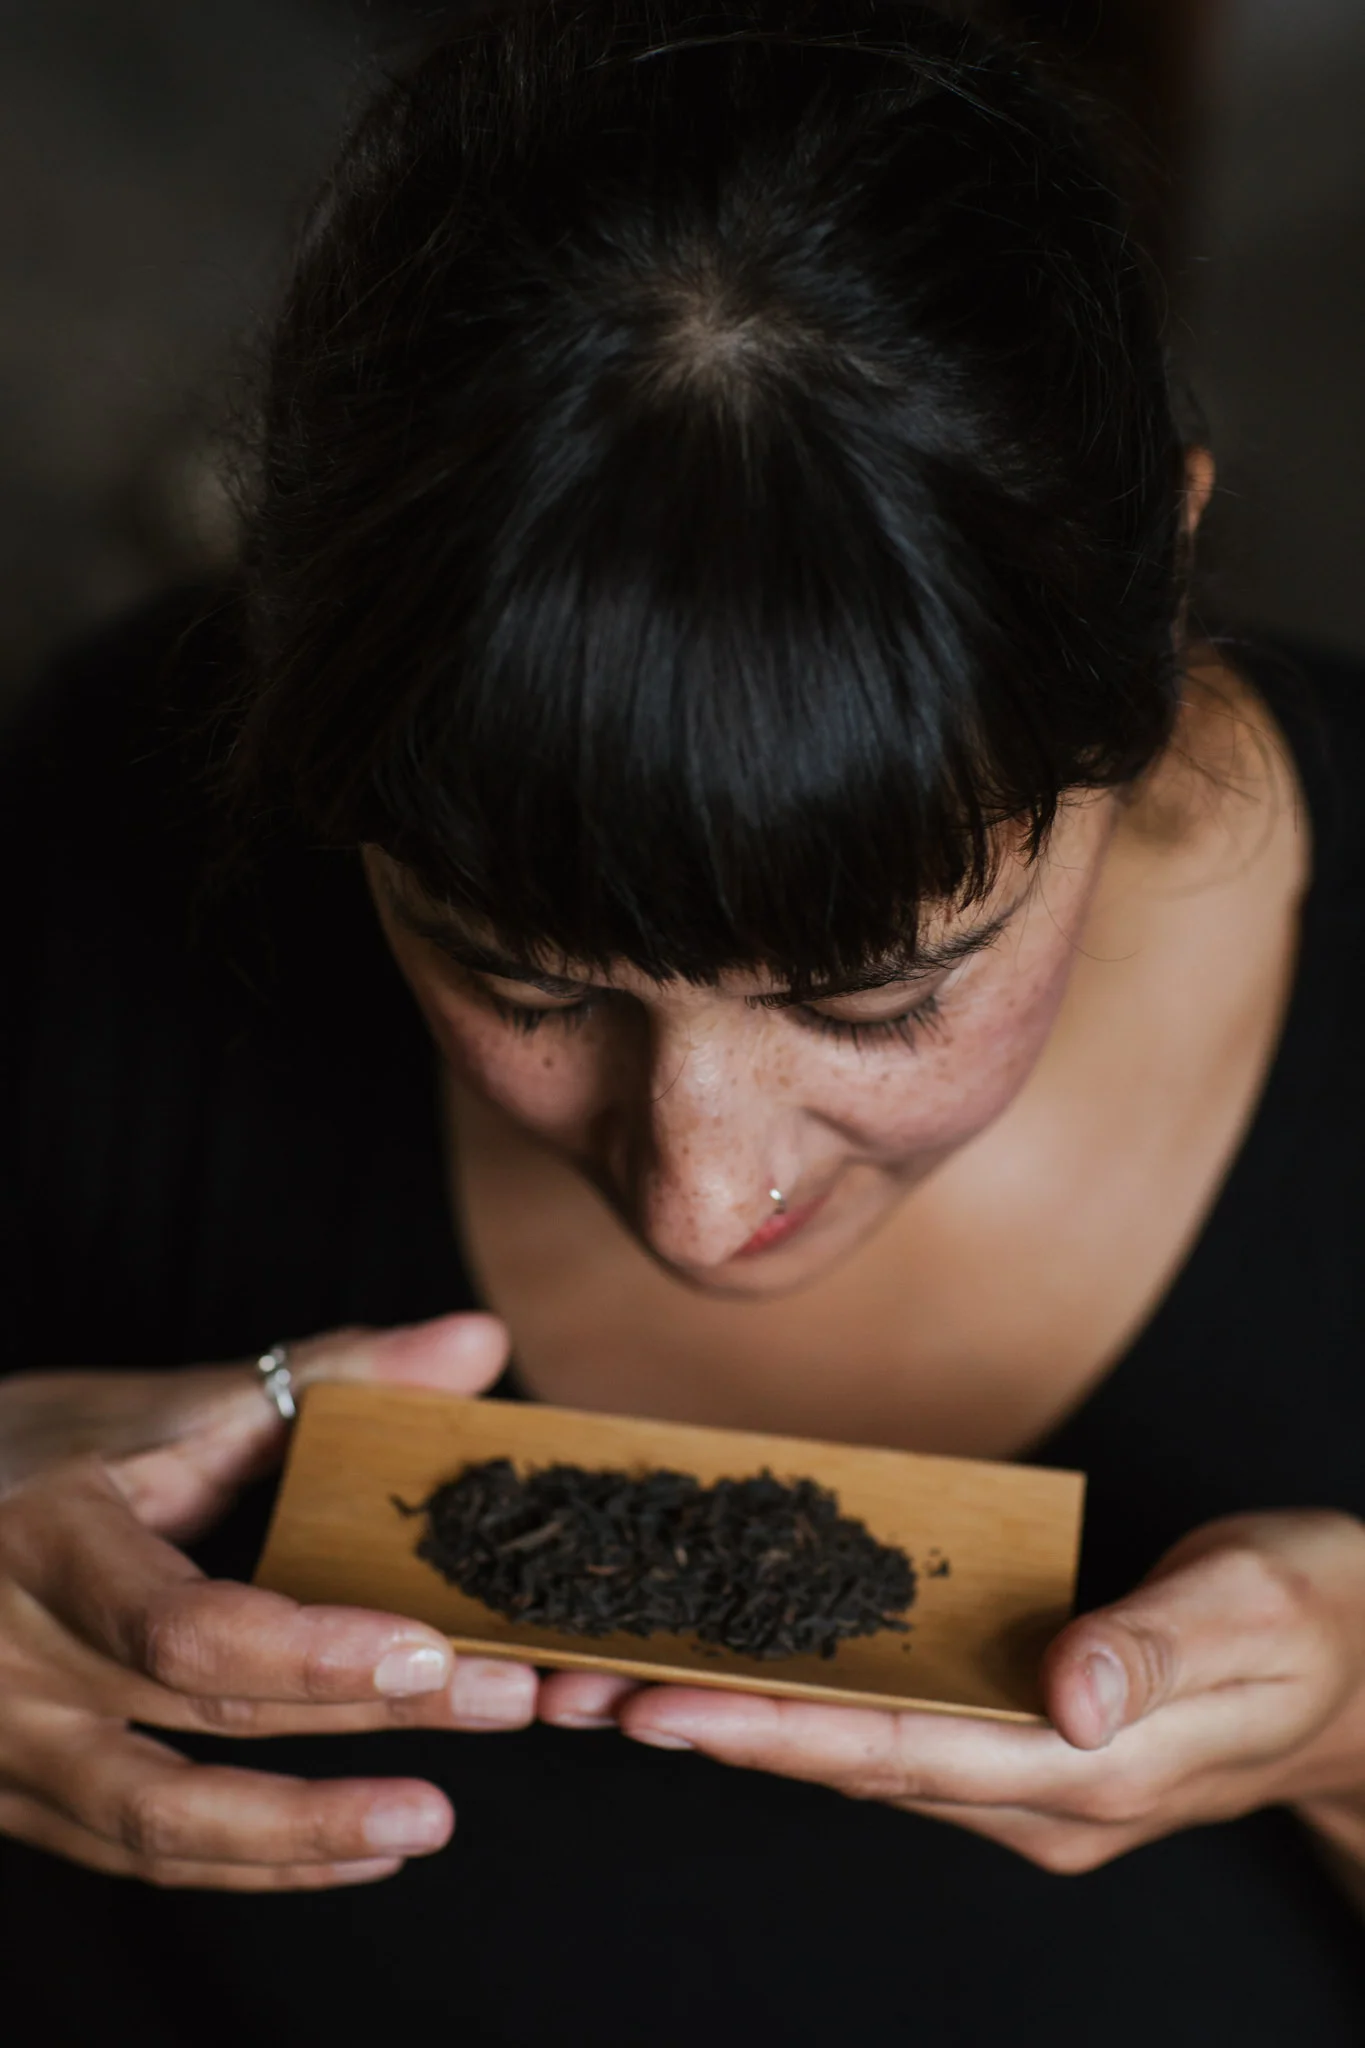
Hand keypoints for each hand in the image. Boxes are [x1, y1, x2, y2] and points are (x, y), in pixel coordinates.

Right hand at [0, 1317, 537, 1890]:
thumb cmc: (24, 1457)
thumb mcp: (156, 1406)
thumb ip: (325, 1374)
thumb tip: (478, 1343)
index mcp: (55, 1549)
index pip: (187, 1629)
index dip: (313, 1652)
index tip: (432, 1648)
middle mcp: (23, 1667)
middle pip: (206, 1720)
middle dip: (366, 1716)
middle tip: (505, 1700)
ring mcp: (11, 1750)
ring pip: (164, 1825)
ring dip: (308, 1834)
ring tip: (432, 1821)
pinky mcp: (21, 1800)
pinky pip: (141, 1854)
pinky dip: (256, 1863)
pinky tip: (359, 1851)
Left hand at [539, 1509, 1364, 1874]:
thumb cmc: (1316, 1620)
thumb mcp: (1253, 1608)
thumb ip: (1155, 1645)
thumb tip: (1062, 1689)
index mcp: (1089, 1771)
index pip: (902, 1755)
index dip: (775, 1732)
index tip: (659, 1707)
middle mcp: (1040, 1793)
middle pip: (850, 1765)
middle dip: (715, 1730)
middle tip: (579, 1694)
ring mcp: (1027, 1780)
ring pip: (859, 1754)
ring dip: (743, 1721)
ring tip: (618, 1680)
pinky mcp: (1020, 1746)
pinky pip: (893, 1728)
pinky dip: (807, 1701)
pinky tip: (742, 1665)